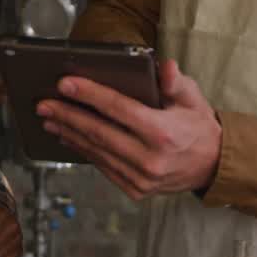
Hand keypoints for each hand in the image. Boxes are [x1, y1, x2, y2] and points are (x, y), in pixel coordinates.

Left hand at [36, 59, 221, 199]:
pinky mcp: (135, 189)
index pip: (118, 109)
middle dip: (67, 115)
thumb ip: (176, 82)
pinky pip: (102, 167)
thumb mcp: (193, 98)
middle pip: (99, 132)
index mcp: (163, 132)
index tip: (65, 83)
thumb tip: (164, 67)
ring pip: (96, 152)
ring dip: (69, 134)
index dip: (89, 94)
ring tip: (49, 119)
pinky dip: (83, 151)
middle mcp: (150, 158)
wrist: (213, 166)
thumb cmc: (198, 126)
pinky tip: (69, 138)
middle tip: (43, 104)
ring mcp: (141, 178)